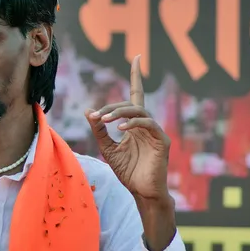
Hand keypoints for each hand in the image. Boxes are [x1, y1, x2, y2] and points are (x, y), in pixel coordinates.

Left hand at [85, 55, 169, 199]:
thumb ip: (99, 130)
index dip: (137, 76)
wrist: (141, 192)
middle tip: (96, 117)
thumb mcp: (107, 148)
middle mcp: (146, 124)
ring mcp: (155, 131)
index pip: (136, 95)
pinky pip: (148, 124)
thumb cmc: (127, 171)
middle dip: (111, 108)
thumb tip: (88, 110)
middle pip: (129, 104)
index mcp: (135, 124)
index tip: (137, 58)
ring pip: (138, 111)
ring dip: (119, 113)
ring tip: (104, 121)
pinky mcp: (162, 141)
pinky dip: (133, 124)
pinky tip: (120, 129)